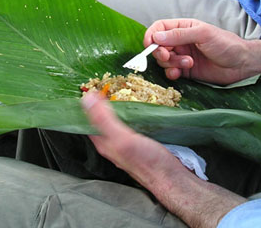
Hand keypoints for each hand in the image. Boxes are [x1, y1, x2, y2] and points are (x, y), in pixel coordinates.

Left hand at [81, 91, 245, 227]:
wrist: (174, 179)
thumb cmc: (147, 162)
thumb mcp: (122, 138)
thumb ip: (103, 119)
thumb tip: (86, 98)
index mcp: (103, 141)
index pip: (88, 118)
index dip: (88, 101)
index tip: (93, 83)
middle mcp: (112, 140)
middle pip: (103, 116)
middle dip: (105, 99)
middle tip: (111, 80)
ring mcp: (128, 140)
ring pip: (120, 117)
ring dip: (121, 102)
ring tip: (124, 86)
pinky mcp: (142, 138)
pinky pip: (134, 120)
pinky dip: (135, 109)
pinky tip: (141, 101)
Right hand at [144, 19, 260, 84]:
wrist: (242, 64)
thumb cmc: (226, 44)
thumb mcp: (203, 34)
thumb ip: (179, 35)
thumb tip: (157, 37)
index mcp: (183, 27)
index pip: (159, 28)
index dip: (151, 36)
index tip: (150, 45)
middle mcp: (180, 41)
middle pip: (158, 46)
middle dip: (160, 52)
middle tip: (169, 56)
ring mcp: (182, 56)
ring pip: (163, 60)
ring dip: (171, 63)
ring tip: (188, 63)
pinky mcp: (185, 70)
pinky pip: (170, 72)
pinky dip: (172, 73)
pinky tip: (181, 73)